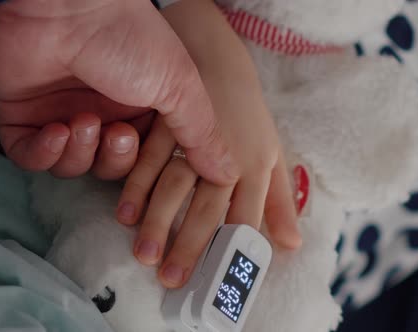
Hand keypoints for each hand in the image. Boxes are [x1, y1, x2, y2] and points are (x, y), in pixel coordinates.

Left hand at [0, 0, 235, 181]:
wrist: (71, 3)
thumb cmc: (130, 38)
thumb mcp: (180, 88)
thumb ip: (202, 135)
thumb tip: (229, 175)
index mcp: (139, 109)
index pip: (145, 160)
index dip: (148, 169)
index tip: (151, 162)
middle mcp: (101, 113)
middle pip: (108, 168)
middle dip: (113, 159)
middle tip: (116, 133)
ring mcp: (60, 113)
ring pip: (71, 166)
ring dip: (79, 154)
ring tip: (82, 122)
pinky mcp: (22, 115)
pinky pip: (29, 156)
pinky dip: (43, 154)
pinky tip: (57, 131)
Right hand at [118, 114, 299, 288]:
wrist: (219, 60)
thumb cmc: (249, 117)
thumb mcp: (272, 156)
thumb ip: (279, 203)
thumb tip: (292, 246)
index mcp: (256, 167)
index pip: (244, 217)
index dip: (231, 251)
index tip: (217, 281)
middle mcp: (226, 156)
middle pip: (207, 207)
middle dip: (189, 245)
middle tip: (171, 278)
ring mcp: (194, 138)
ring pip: (174, 186)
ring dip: (158, 221)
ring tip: (145, 254)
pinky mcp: (167, 123)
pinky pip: (149, 159)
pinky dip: (136, 186)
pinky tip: (125, 214)